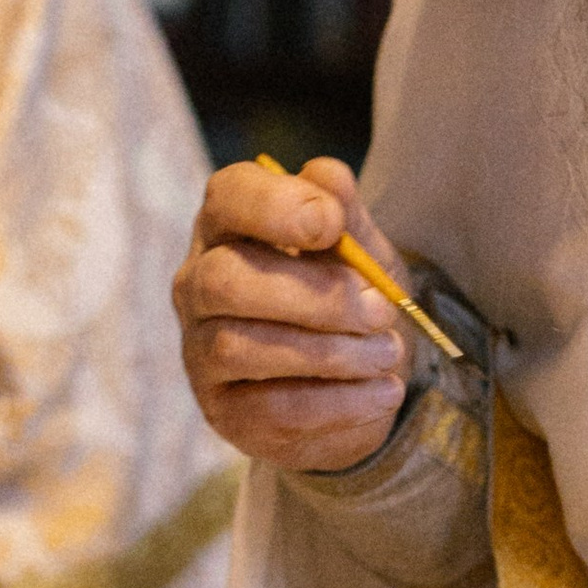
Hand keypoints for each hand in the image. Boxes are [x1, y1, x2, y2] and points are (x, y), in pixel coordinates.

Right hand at [173, 156, 414, 470]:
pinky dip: (337, 402)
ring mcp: (201, 351)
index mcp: (230, 227)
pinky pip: (270, 408)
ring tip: (388, 354)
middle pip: (225, 280)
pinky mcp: (223, 410)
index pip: (227, 197)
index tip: (332, 224)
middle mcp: (199, 285)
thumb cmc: (348, 300)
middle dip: (314, 296)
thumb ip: (345, 212)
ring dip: (331, 353)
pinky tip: (381, 393)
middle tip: (380, 310)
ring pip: (241, 347)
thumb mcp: (360, 250)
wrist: (358, 382)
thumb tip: (328, 177)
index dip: (275, 206)